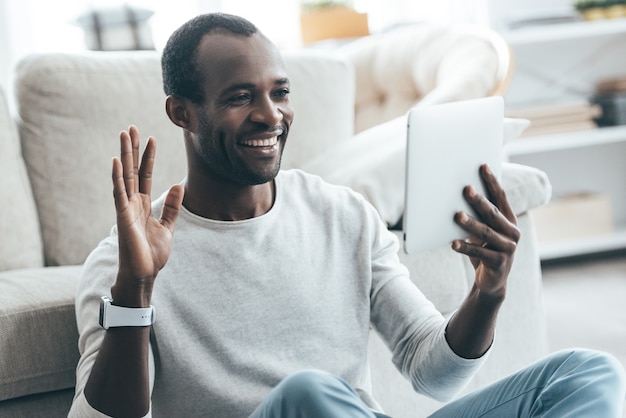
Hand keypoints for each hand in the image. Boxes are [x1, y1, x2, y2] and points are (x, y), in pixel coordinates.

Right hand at [110, 126, 183, 306]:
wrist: (145, 273)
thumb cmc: (152, 254)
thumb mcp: (168, 227)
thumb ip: (172, 207)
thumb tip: (178, 186)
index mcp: (144, 204)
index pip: (146, 175)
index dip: (148, 157)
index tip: (150, 138)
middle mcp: (133, 203)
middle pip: (133, 170)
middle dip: (133, 149)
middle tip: (131, 127)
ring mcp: (126, 208)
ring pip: (124, 176)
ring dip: (124, 155)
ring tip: (123, 135)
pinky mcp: (123, 217)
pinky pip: (119, 193)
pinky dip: (117, 177)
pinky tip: (115, 161)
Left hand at [451, 164, 519, 299]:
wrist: (491, 281)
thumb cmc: (484, 250)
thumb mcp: (483, 231)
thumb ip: (479, 216)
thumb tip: (460, 194)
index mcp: (509, 220)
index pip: (500, 197)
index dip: (492, 181)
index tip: (483, 166)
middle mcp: (512, 233)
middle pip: (493, 213)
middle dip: (479, 200)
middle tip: (465, 188)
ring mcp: (508, 249)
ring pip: (486, 233)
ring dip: (470, 224)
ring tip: (457, 215)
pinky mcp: (499, 263)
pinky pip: (480, 253)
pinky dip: (465, 248)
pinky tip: (453, 243)